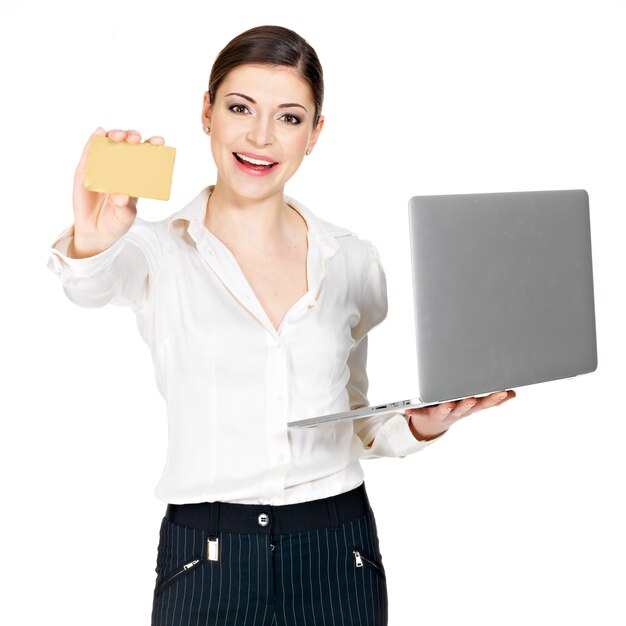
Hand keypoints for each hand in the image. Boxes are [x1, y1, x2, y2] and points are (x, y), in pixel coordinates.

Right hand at [70, 127, 164, 257]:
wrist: (95, 231)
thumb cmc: (116, 222)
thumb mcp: (124, 216)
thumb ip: (123, 207)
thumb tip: (120, 197)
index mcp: (135, 177)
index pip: (146, 157)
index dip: (152, 146)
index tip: (159, 141)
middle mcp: (120, 168)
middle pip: (127, 145)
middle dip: (133, 137)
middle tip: (136, 139)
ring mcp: (102, 167)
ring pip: (109, 144)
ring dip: (114, 134)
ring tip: (119, 136)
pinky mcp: (86, 170)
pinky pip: (89, 152)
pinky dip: (94, 140)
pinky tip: (98, 133)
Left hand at [404, 390, 515, 440]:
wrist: (434, 424)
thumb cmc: (456, 408)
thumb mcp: (475, 405)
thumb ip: (493, 400)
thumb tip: (513, 394)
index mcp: (470, 407)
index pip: (485, 403)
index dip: (494, 398)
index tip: (503, 391)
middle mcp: (457, 411)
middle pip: (465, 407)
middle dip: (469, 403)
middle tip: (473, 399)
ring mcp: (442, 413)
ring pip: (445, 410)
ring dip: (446, 407)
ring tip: (447, 404)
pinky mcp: (426, 413)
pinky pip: (419, 411)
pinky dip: (414, 411)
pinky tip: (407, 409)